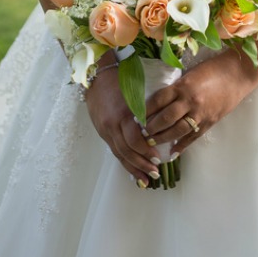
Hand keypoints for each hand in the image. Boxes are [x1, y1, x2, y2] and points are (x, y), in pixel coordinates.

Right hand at [84, 68, 162, 187]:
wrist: (97, 77)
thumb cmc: (122, 80)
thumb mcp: (136, 91)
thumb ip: (146, 109)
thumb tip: (161, 125)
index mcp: (124, 113)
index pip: (135, 138)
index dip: (146, 150)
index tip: (158, 158)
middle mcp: (113, 124)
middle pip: (127, 150)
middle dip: (142, 163)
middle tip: (156, 172)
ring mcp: (106, 129)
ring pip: (120, 153)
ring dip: (133, 167)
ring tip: (146, 179)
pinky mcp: (102, 132)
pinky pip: (114, 151)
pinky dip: (124, 163)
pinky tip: (133, 173)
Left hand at [144, 51, 250, 154]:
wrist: (238, 73)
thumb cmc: (214, 69)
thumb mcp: (191, 74)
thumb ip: (177, 88)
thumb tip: (160, 101)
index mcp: (183, 86)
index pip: (158, 100)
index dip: (145, 110)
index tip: (135, 116)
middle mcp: (190, 101)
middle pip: (165, 118)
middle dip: (151, 128)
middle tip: (140, 134)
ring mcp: (201, 113)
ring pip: (177, 131)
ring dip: (163, 139)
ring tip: (151, 143)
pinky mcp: (210, 122)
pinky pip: (193, 137)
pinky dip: (182, 146)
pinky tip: (173, 152)